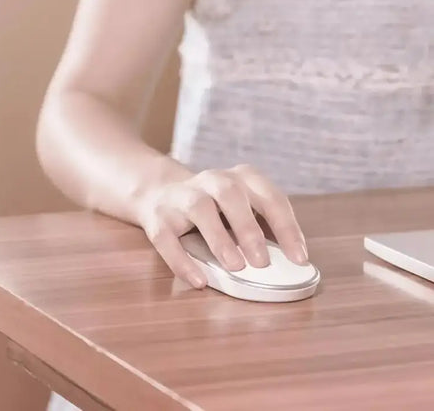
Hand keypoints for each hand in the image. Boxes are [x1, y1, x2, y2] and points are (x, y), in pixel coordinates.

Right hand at [138, 164, 307, 288]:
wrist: (160, 192)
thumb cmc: (213, 206)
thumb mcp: (240, 207)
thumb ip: (261, 226)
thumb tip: (288, 260)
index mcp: (240, 178)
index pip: (269, 197)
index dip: (286, 226)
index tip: (298, 258)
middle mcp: (211, 180)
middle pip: (231, 194)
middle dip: (249, 228)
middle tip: (262, 262)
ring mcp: (182, 196)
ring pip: (199, 209)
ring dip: (219, 238)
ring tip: (234, 266)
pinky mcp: (158, 216)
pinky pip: (167, 238)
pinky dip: (182, 261)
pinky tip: (198, 280)